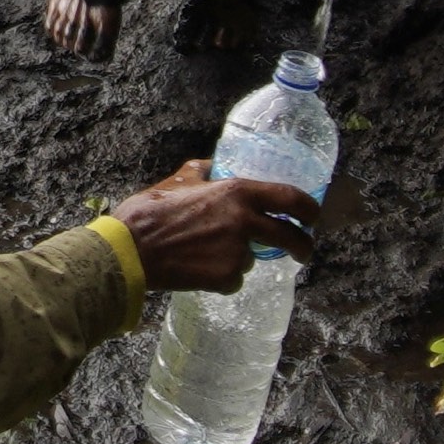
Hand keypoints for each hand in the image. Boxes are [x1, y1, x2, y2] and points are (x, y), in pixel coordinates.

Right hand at [109, 162, 313, 294]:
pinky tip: (198, 268)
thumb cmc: (149, 212)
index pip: (291, 198)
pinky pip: (233, 278)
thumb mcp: (178, 180)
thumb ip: (204, 171)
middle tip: (302, 251)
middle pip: (291, 237)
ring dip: (238, 258)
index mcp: (237, 192)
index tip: (313, 217)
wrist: (130, 251)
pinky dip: (222, 276)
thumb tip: (216, 166)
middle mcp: (244, 221)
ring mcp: (237, 252)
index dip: (310, 208)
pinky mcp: (226, 277)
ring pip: (252, 258)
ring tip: (205, 253)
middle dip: (303, 247)